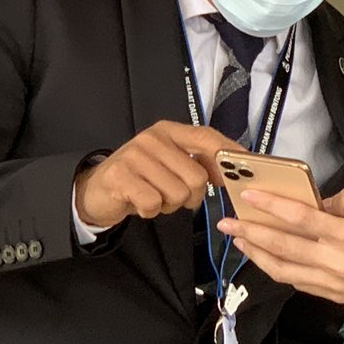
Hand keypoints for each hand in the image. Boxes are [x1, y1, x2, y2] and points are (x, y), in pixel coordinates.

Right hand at [74, 122, 227, 228]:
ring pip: (177, 193)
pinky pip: (154, 203)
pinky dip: (151, 211)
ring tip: (154, 197)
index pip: (205, 137)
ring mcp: (135, 156)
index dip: (228, 152)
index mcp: (169, 131)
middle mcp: (153, 139)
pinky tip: (141, 203)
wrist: (98, 190)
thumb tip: (233, 170)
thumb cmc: (141, 179)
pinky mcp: (120, 176)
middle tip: (173, 196)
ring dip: (169, 205)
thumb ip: (199, 163)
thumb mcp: (171, 164)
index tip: (246, 166)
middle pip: (196, 176)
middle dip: (191, 196)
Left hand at [217, 187, 343, 307]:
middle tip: (226, 223)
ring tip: (239, 241)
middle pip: (282, 246)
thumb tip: (322, 203)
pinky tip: (266, 259)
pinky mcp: (334, 296)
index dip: (270, 207)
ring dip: (257, 255)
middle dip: (250, 233)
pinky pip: (297, 283)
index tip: (248, 197)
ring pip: (283, 270)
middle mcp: (334, 262)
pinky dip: (277, 270)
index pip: (299, 219)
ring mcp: (332, 283)